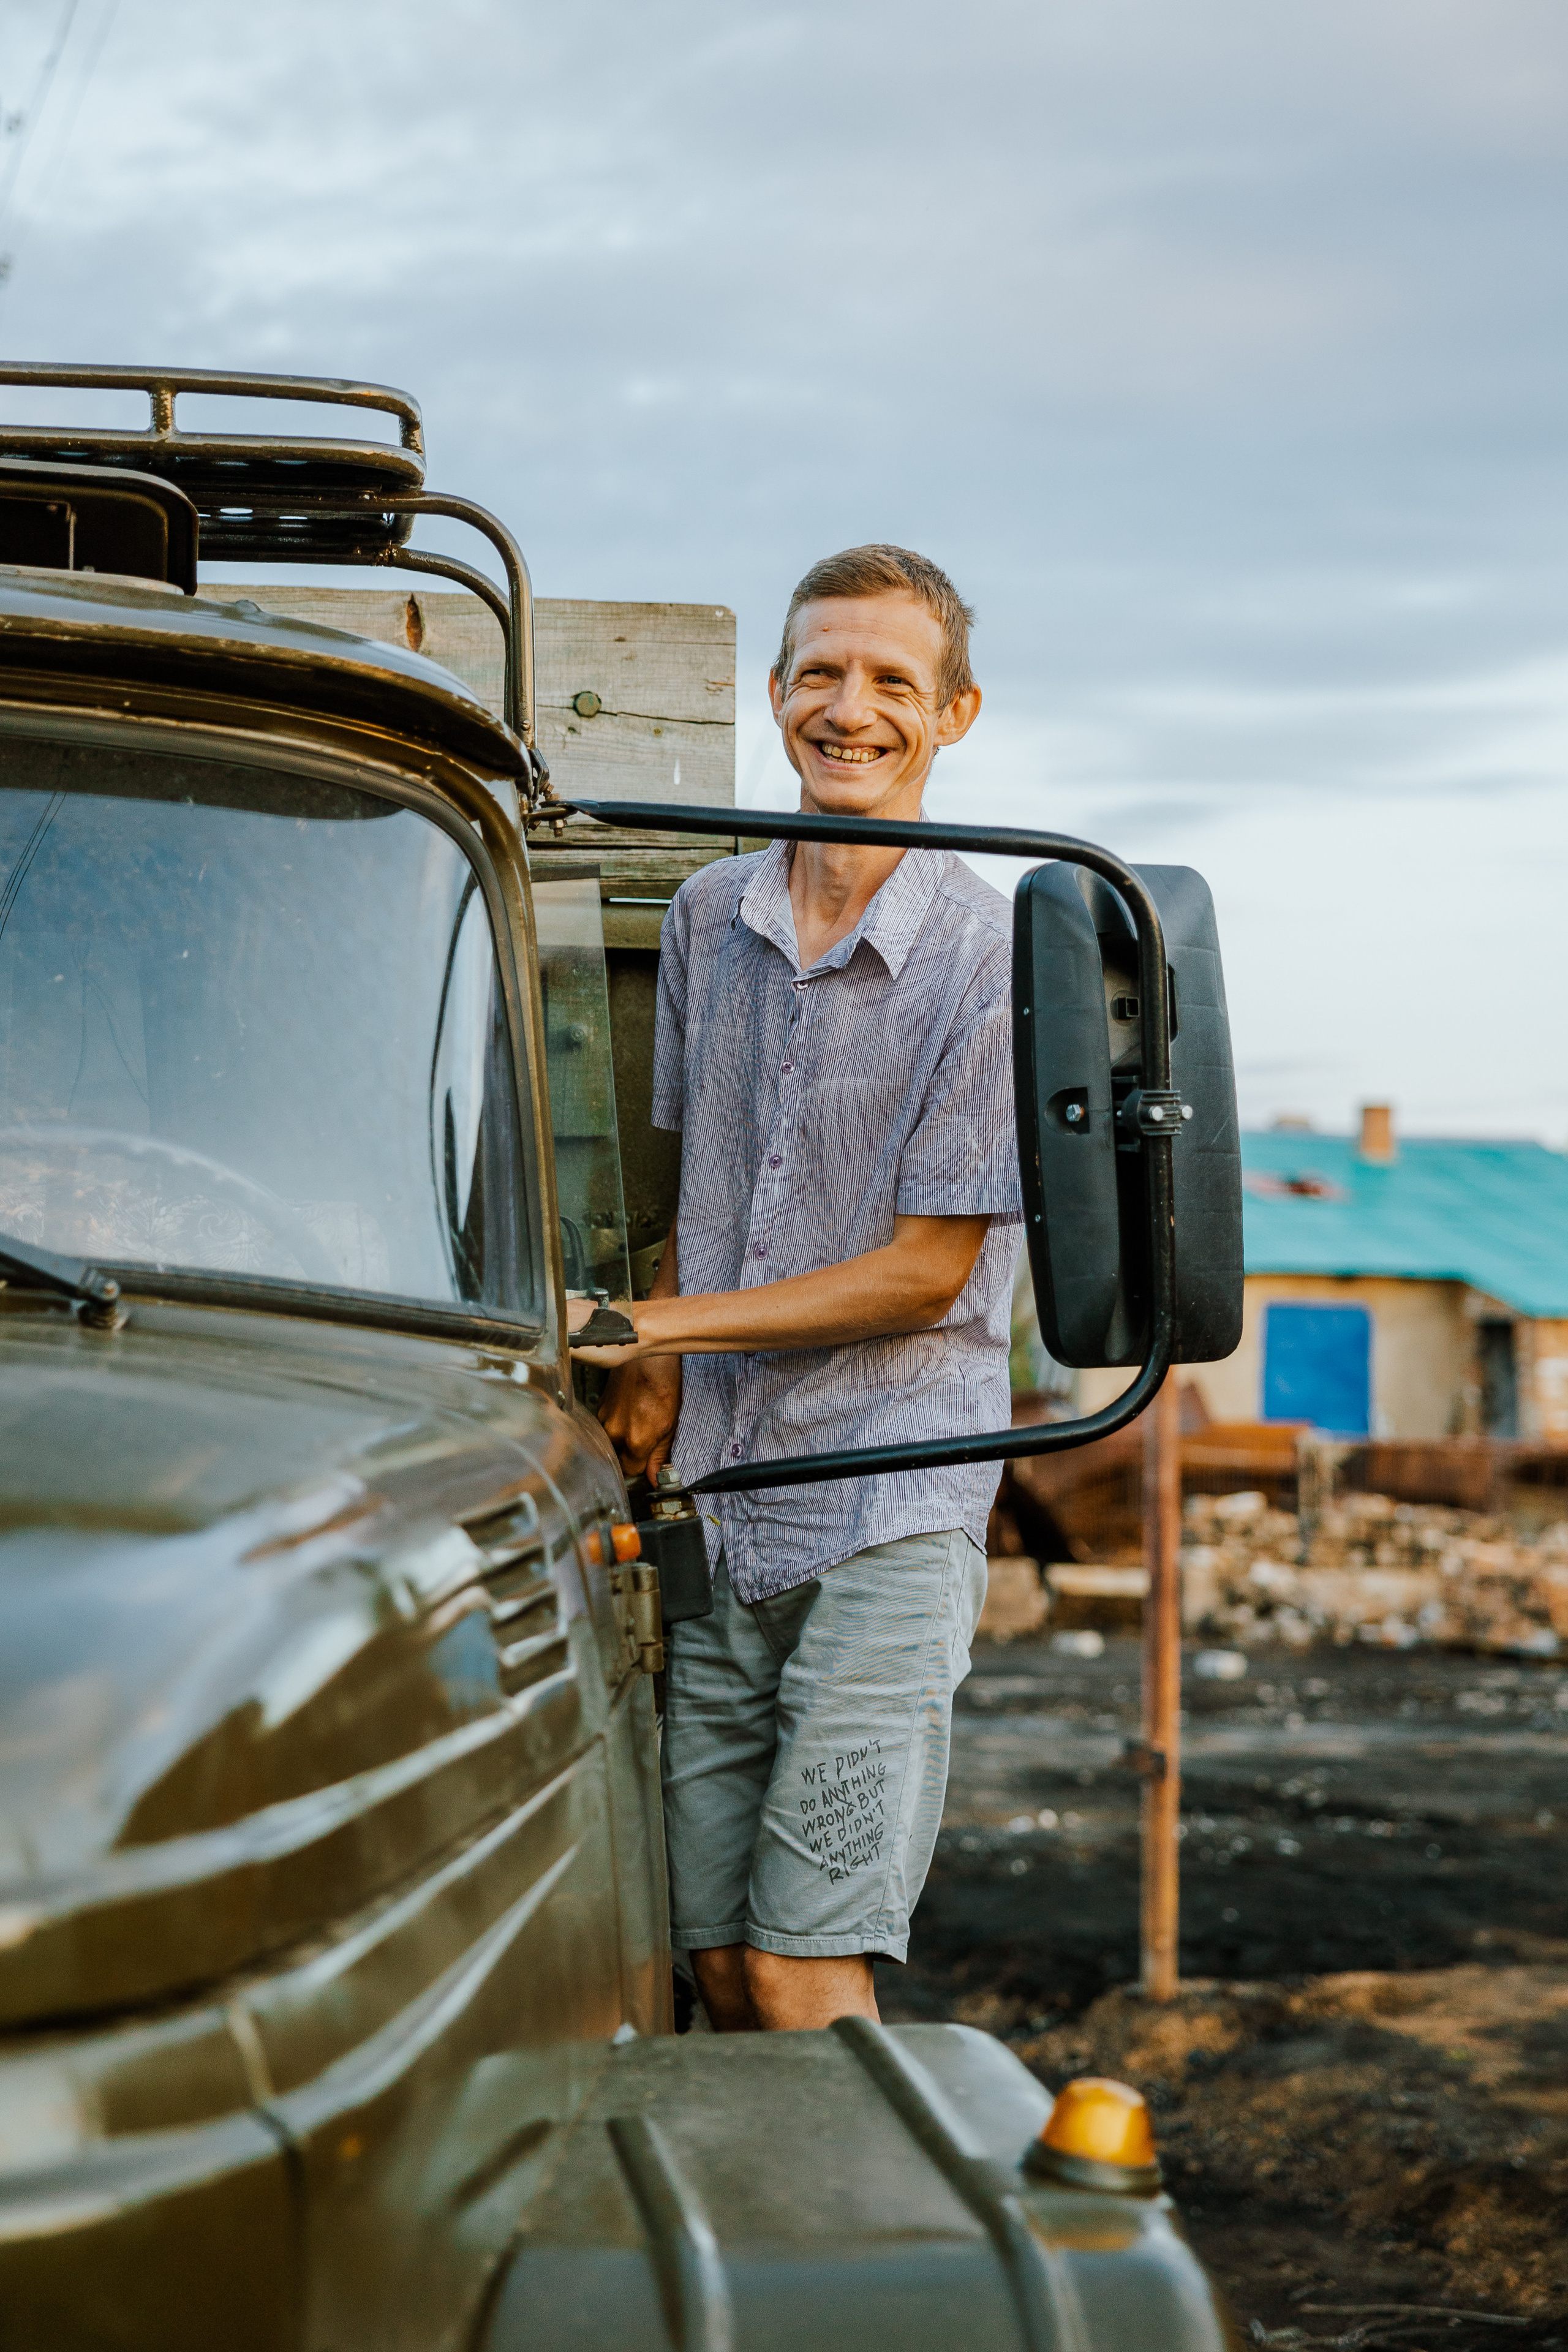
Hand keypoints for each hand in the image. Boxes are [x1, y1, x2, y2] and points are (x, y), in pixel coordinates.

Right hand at [596, 1351, 682, 1482]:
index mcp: (636, 1440)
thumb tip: (654, 1478)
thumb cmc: (662, 1382)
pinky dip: (616, 1424)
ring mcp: (603, 1419)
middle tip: (645, 1440)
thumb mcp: (670, 1424)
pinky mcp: (598, 1407)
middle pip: (618, 1459)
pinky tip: (629, 1411)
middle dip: (630, 1455)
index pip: (632, 1472)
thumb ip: (659, 1455)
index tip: (647, 1463)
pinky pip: (605, 1426)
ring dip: (622, 1439)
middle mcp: (615, 1433)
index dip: (641, 1469)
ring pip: (611, 1442)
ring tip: (638, 1420)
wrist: (645, 1355)